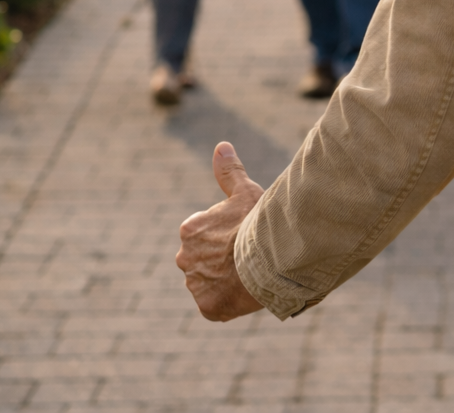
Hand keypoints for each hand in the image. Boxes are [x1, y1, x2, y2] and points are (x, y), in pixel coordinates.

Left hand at [176, 142, 265, 321]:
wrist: (270, 260)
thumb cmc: (258, 223)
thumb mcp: (246, 192)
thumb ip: (229, 172)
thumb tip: (221, 146)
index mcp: (189, 229)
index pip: (204, 233)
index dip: (226, 234)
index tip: (243, 234)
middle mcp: (184, 257)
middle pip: (203, 259)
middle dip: (220, 258)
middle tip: (247, 254)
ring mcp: (194, 284)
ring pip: (208, 282)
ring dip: (224, 280)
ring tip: (249, 274)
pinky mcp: (207, 306)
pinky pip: (214, 304)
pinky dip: (227, 300)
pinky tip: (245, 291)